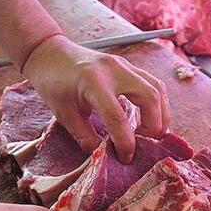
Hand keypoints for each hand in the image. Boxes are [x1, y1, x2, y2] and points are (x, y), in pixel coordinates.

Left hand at [23, 35, 170, 162]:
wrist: (50, 52)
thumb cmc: (54, 83)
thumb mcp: (64, 114)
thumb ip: (85, 136)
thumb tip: (104, 155)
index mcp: (93, 82)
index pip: (117, 117)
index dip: (125, 142)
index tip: (125, 158)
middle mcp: (115, 70)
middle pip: (150, 98)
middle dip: (153, 126)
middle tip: (144, 144)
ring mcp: (125, 65)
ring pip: (157, 89)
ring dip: (161, 114)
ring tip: (152, 134)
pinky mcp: (129, 66)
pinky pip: (153, 83)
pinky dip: (158, 103)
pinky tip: (151, 118)